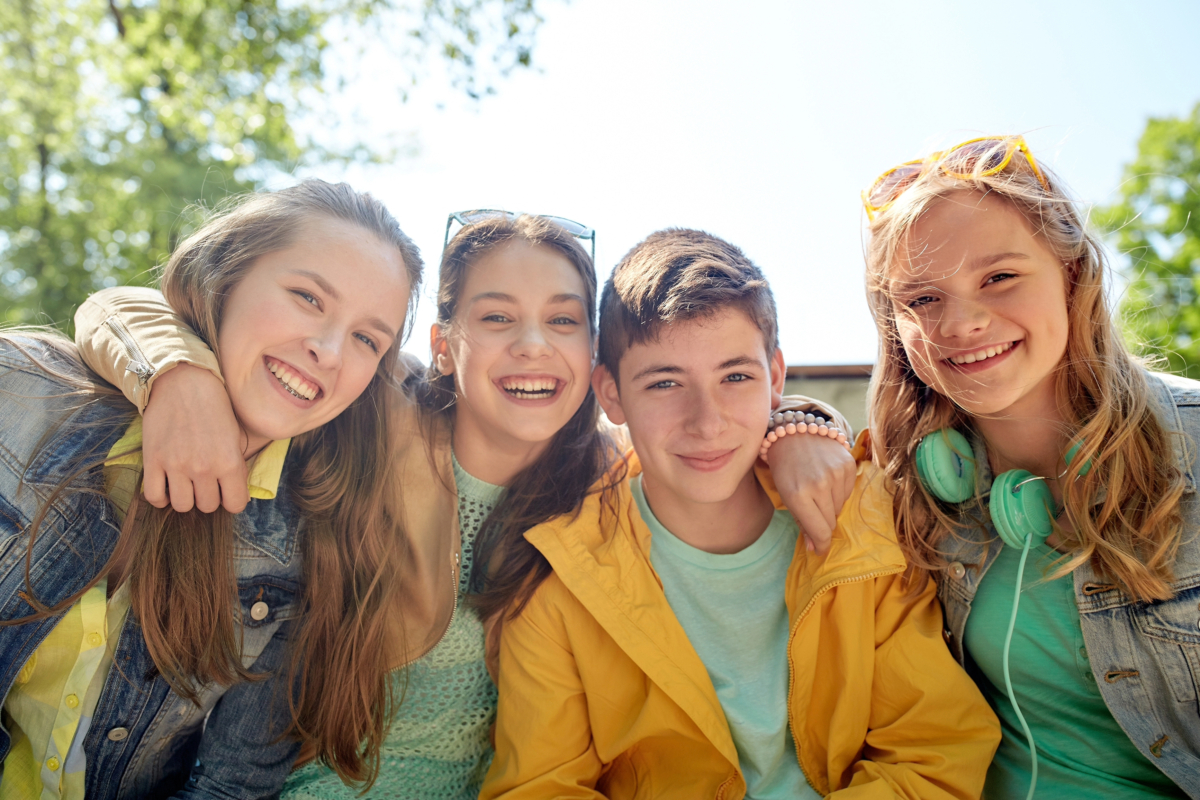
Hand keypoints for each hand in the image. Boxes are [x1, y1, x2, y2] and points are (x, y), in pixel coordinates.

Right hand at [141, 363, 248, 513]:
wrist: (183, 382)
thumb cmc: (215, 408)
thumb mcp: (236, 435)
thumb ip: (237, 466)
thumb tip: (236, 495)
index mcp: (229, 462)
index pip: (235, 504)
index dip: (232, 499)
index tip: (227, 490)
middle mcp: (203, 468)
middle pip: (207, 506)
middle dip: (208, 496)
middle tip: (206, 480)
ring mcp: (176, 465)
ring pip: (182, 506)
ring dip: (186, 497)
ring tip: (187, 482)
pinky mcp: (152, 460)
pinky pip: (154, 497)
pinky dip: (161, 497)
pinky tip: (168, 484)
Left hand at [765, 432, 855, 554]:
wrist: (794, 432)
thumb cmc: (785, 467)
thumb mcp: (785, 495)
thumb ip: (802, 522)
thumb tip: (815, 548)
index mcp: (798, 495)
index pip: (820, 531)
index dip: (821, 544)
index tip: (820, 549)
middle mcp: (819, 485)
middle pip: (831, 521)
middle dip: (822, 522)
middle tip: (813, 510)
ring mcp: (836, 474)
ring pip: (840, 507)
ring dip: (830, 506)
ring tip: (818, 490)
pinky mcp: (848, 465)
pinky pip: (848, 492)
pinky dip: (839, 492)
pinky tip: (827, 479)